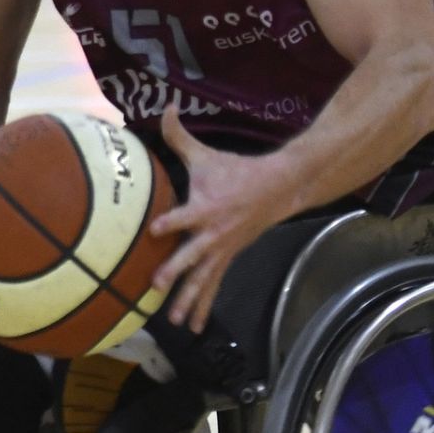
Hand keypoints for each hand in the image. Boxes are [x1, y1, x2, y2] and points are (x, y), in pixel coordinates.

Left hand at [148, 107, 293, 331]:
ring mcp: (222, 249)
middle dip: (175, 270)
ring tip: (173, 320)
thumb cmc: (236, 170)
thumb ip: (179, 135)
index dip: (170, 222)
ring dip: (188, 299)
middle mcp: (214, 233)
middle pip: (192, 255)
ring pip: (203, 278)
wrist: (279, 188)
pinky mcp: (227, 258)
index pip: (184, 216)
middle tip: (156, 284)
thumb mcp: (206, 154)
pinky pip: (213, 285)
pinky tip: (192, 326)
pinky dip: (203, 305)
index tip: (154, 230)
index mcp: (206, 207)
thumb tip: (165, 106)